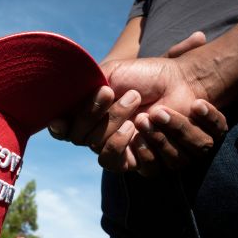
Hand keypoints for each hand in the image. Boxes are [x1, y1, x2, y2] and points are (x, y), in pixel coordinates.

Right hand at [49, 32, 225, 173]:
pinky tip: (137, 124)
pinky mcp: (136, 160)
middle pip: (80, 138)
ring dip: (111, 124)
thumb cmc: (144, 75)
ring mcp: (117, 148)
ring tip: (134, 100)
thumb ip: (84, 87)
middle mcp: (99, 133)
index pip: (64, 129)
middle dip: (93, 114)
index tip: (59, 121)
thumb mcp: (109, 74)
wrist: (178, 81)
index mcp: (89, 114)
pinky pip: (116, 163)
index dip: (58, 128)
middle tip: (112, 92)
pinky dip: (121, 143)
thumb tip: (61, 102)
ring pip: (97, 149)